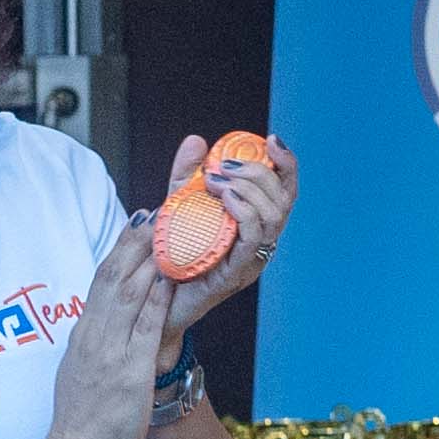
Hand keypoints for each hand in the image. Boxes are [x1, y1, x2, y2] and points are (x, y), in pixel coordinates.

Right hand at [45, 220, 178, 438]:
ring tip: (168, 232)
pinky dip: (158, 300)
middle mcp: (94, 335)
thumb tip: (102, 317)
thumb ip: (93, 339)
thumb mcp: (80, 367)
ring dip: (149, 260)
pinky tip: (172, 279)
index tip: (137, 223)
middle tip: (156, 213)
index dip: (120, 249)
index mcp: (83, 333)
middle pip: (113, 277)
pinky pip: (145, 327)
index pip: (100, 280)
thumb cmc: (81, 417)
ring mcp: (110, 351)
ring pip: (128, 294)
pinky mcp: (128, 370)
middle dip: (135, 243)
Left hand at [157, 129, 294, 335]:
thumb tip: (197, 140)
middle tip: (224, 166)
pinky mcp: (235, 274)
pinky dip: (244, 213)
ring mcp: (251, 260)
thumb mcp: (179, 204)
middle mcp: (262, 242)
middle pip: (283, 200)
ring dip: (248, 190)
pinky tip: (225, 198)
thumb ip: (188, 174)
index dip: (286, 164)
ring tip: (217, 182)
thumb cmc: (171, 253)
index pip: (286, 191)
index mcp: (257, 224)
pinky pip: (251, 241)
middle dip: (259, 173)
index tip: (270, 140)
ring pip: (272, 218)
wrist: (153, 297)